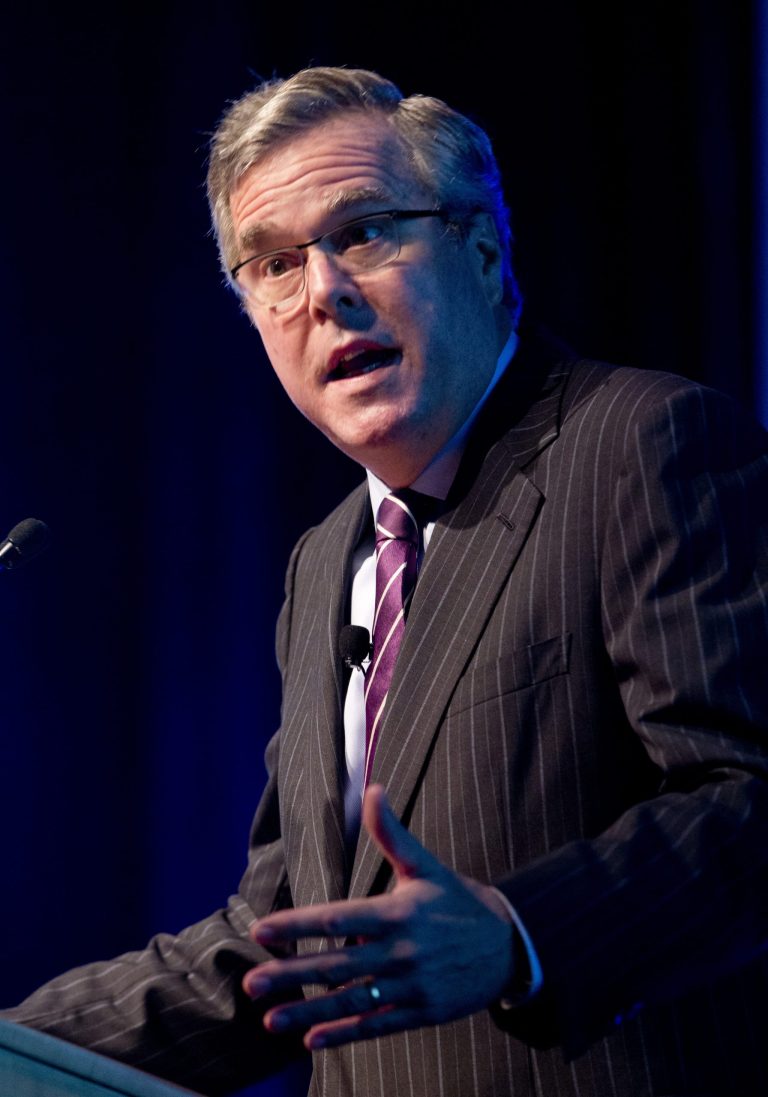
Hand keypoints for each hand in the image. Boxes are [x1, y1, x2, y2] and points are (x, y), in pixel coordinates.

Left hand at [242, 784, 514, 1049]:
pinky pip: (376, 1024)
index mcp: (397, 913)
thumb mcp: (425, 865)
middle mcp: (401, 952)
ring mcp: (410, 986)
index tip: (262, 931)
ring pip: (350, 1000)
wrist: (508, 945)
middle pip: (336, 965)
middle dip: (291, 973)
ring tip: (270, 1020)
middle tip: (251, 981)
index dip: (297, 926)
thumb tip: (373, 789)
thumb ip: (391, 833)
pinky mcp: (420, 1012)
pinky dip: (343, 1033)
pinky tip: (311, 1039)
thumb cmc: (456, 901)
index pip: (337, 919)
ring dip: (308, 1011)